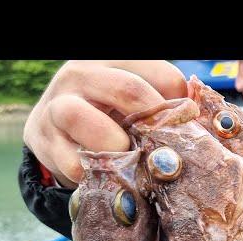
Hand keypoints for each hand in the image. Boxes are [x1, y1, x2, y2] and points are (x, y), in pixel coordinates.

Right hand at [23, 60, 186, 187]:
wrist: (55, 129)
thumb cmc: (110, 114)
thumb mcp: (135, 102)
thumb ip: (164, 103)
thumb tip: (198, 118)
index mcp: (113, 60)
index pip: (163, 74)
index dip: (180, 106)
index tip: (187, 128)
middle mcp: (82, 74)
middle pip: (129, 89)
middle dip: (154, 123)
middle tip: (164, 147)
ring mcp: (58, 106)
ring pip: (85, 119)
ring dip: (116, 145)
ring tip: (128, 157)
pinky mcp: (43, 140)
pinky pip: (73, 162)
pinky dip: (97, 175)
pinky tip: (109, 177)